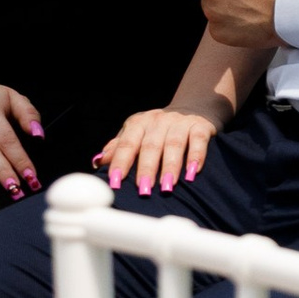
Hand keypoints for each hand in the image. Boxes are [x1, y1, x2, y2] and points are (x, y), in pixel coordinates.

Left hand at [96, 103, 218, 191]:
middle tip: (143, 190)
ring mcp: (179, 122)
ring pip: (173, 144)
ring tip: (167, 186)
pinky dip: (196, 156)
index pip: (127, 144)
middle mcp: (157, 121)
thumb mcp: (135, 134)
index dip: (120, 162)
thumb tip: (98, 162)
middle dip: (146, 169)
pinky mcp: (200, 126)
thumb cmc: (158, 129)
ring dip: (170, 166)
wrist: (191, 108)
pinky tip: (193, 172)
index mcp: (138, 123)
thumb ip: (118, 147)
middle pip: (150, 146)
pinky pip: (198, 140)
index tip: (115, 182)